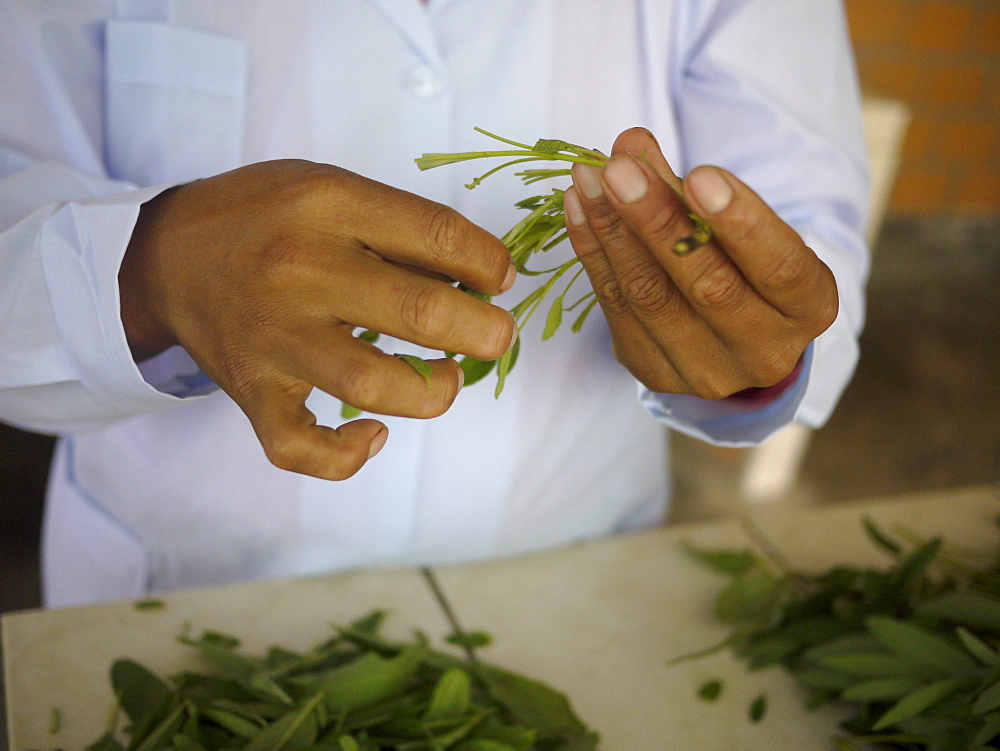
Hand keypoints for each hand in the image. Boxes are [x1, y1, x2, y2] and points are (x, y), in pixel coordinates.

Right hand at [119, 160, 516, 479]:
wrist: (164, 257)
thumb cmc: (263, 217)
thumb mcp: (328, 188)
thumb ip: (398, 224)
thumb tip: (480, 272)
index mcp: (326, 205)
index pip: (437, 235)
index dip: (488, 264)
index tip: (499, 279)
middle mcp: (299, 270)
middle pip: (418, 314)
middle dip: (483, 331)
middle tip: (497, 336)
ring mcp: (273, 337)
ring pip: (371, 385)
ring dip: (432, 392)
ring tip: (448, 377)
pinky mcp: (252, 391)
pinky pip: (299, 446)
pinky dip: (346, 456)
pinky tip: (374, 435)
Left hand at [562, 128, 837, 398]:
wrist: (733, 343)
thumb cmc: (748, 269)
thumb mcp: (744, 229)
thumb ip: (694, 189)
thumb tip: (632, 146)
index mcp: (808, 309)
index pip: (781, 268)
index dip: (742, 223)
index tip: (702, 174)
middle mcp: (763, 352)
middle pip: (708, 285)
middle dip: (657, 221)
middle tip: (619, 170)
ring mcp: (706, 372)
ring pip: (651, 297)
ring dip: (613, 231)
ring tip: (588, 178)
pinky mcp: (654, 372)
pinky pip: (615, 308)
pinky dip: (593, 252)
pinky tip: (577, 208)